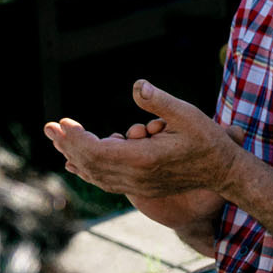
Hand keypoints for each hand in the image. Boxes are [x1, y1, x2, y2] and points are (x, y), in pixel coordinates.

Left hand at [45, 80, 242, 200]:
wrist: (223, 171)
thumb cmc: (208, 140)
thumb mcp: (188, 114)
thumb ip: (159, 101)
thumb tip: (136, 85)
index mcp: (144, 159)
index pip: (97, 151)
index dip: (76, 138)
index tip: (62, 122)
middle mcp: (137, 177)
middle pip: (90, 164)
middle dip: (68, 145)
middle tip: (49, 129)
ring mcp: (138, 185)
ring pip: (96, 175)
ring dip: (75, 157)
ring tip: (59, 142)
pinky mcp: (141, 187)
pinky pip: (106, 181)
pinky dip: (88, 170)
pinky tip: (77, 162)